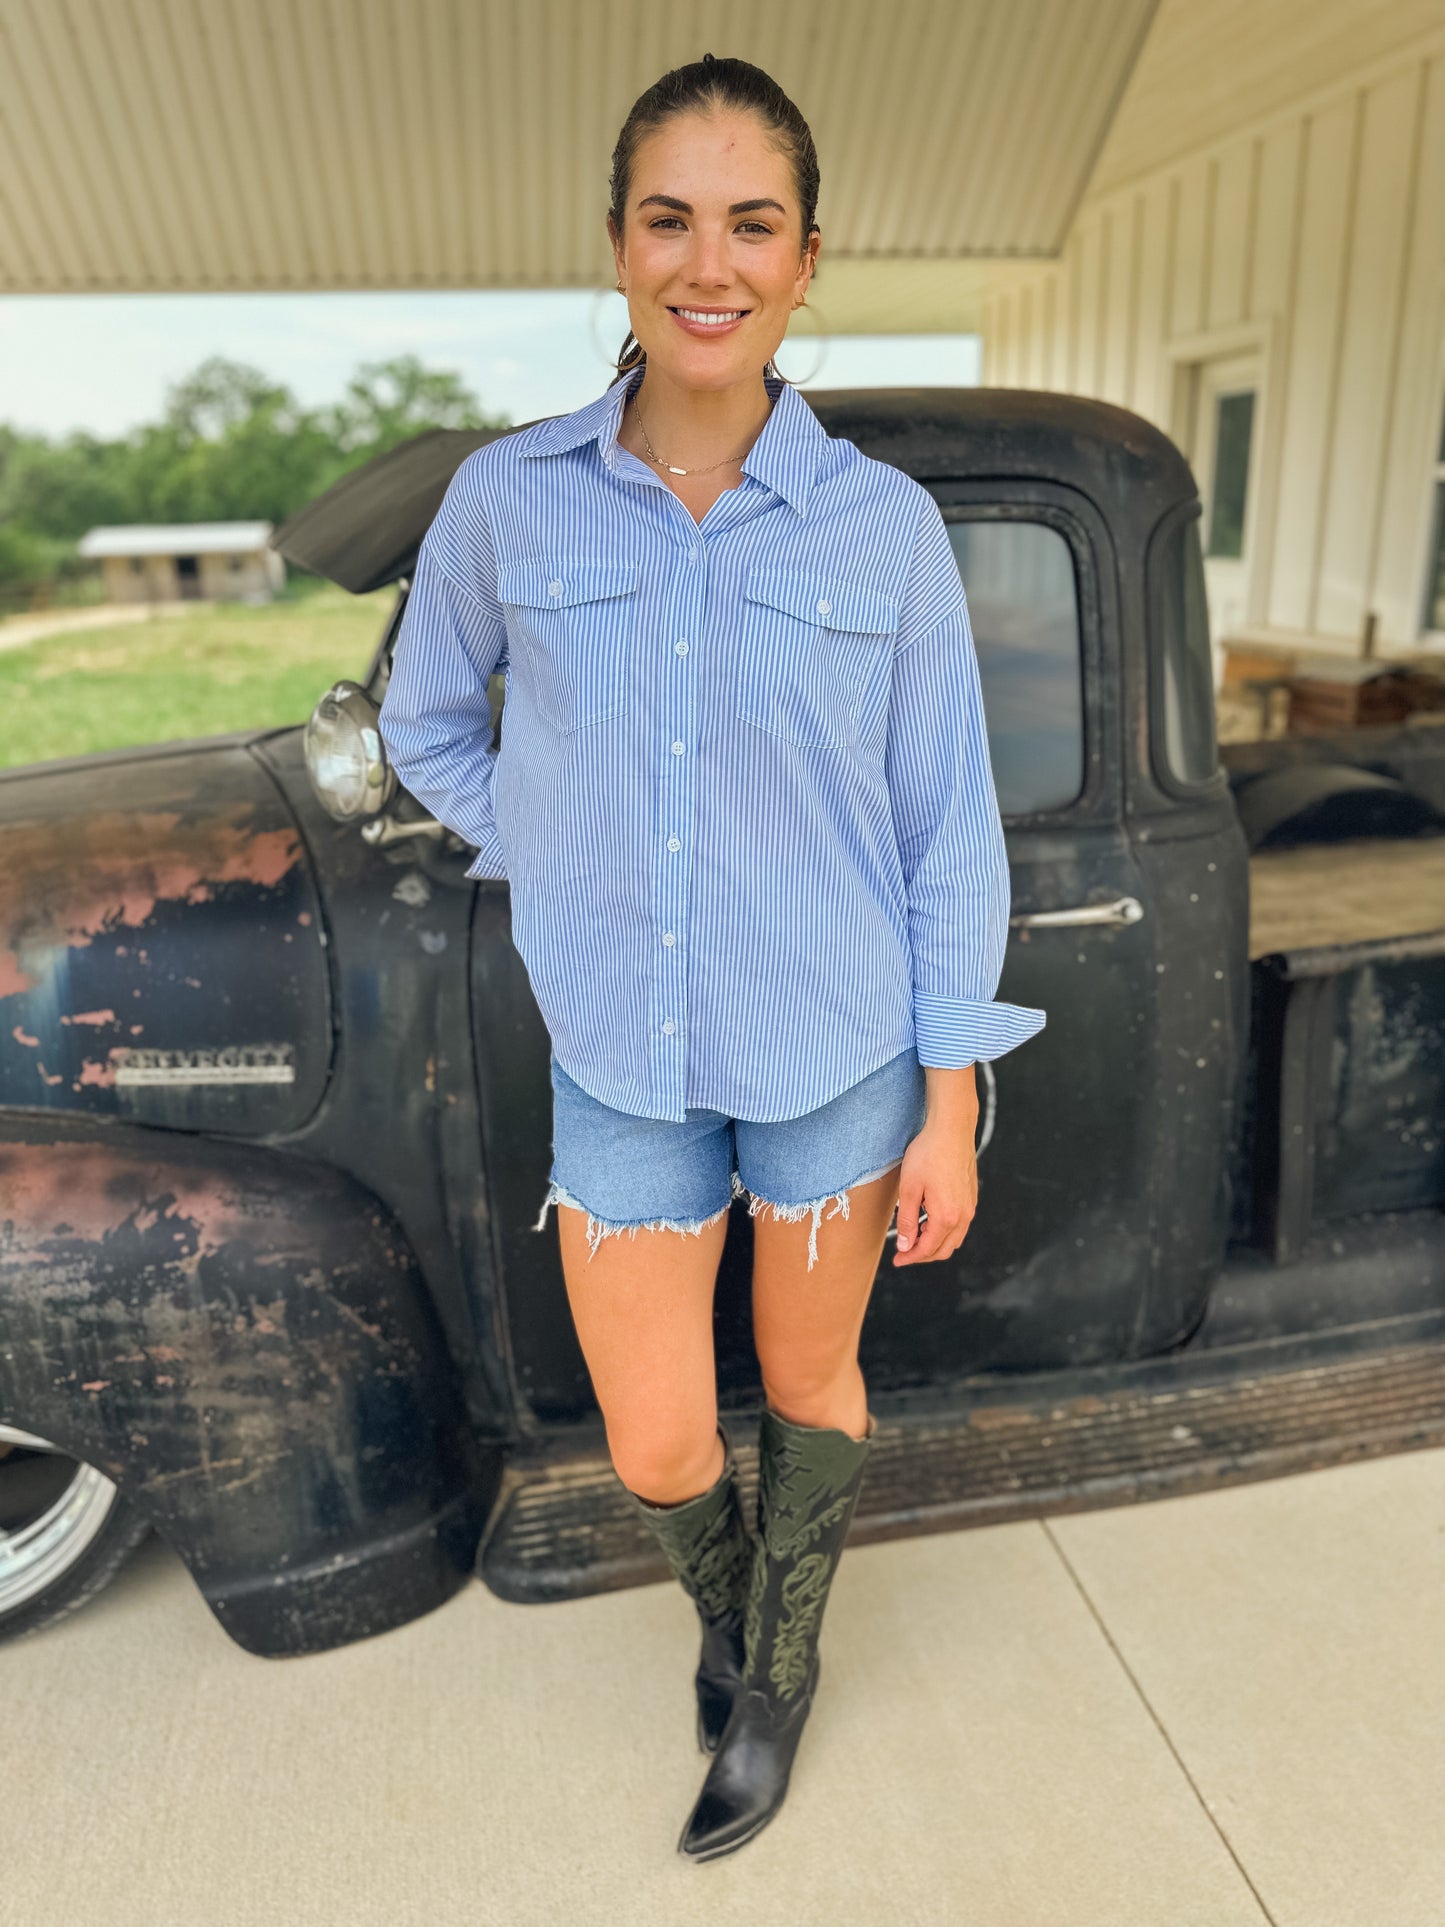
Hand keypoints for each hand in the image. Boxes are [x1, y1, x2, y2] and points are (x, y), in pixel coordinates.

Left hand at [893, 1070, 978, 1266]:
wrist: (951, 1130)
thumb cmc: (928, 1155)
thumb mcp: (909, 1189)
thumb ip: (908, 1222)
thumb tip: (905, 1246)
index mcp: (946, 1217)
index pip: (927, 1249)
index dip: (910, 1258)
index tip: (896, 1260)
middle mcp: (963, 1216)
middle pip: (944, 1250)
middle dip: (923, 1256)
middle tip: (903, 1254)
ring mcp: (970, 1207)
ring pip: (954, 1239)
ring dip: (934, 1244)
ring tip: (915, 1238)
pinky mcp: (971, 1197)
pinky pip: (960, 1226)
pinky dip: (944, 1232)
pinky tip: (930, 1221)